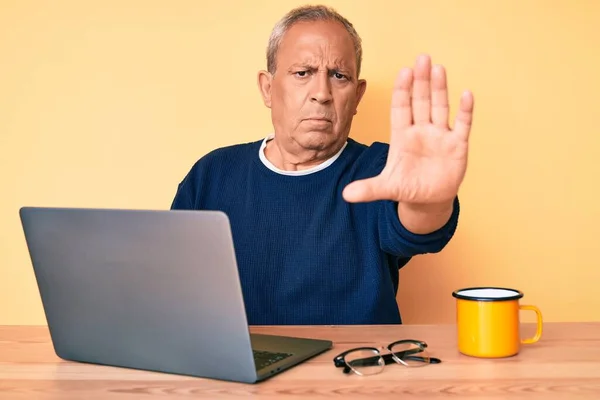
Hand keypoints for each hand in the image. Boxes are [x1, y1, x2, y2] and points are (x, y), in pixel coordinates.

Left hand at [343, 54, 473, 206]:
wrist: (428, 199)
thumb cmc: (407, 187)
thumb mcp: (386, 188)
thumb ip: (368, 189)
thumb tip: (346, 195)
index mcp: (402, 136)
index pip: (401, 108)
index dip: (403, 91)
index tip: (403, 72)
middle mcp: (421, 131)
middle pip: (421, 102)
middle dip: (421, 82)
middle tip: (422, 58)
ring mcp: (440, 136)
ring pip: (440, 108)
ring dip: (440, 89)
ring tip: (439, 69)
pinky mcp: (457, 146)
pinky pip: (462, 125)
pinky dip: (465, 111)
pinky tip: (466, 94)